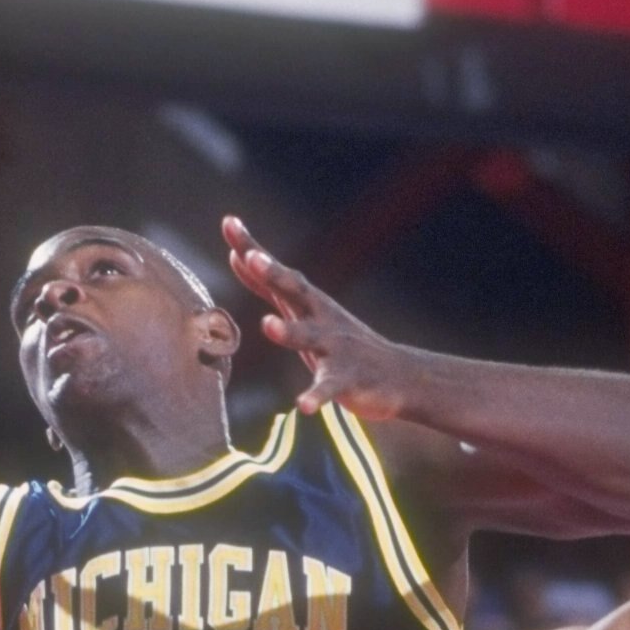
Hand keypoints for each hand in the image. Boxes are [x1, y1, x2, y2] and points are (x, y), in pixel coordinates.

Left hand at [223, 215, 409, 419]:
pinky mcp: (348, 381)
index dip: (252, 249)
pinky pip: (329, 388)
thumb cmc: (343, 342)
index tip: (229, 223)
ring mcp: (336, 349)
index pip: (276, 273)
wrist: (401, 376)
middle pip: (297, 292)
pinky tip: (304, 406)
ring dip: (288, 331)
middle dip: (275, 274)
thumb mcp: (306, 310)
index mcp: (310, 304)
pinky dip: (316, 396)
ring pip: (309, 337)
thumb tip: (242, 255)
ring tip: (266, 324)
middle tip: (253, 257)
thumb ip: (271, 287)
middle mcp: (323, 319)